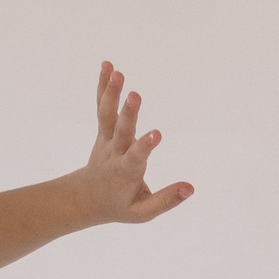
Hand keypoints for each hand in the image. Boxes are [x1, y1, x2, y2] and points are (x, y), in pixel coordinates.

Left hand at [77, 61, 191, 225]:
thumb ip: (166, 201)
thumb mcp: (143, 212)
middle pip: (121, 131)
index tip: (156, 135)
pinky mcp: (103, 130)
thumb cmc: (120, 205)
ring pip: (107, 115)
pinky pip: (102, 107)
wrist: (88, 198)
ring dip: (111, 93)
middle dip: (128, 114)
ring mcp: (107, 140)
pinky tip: (107, 66)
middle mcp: (115, 153)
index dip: (145, 147)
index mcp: (126, 173)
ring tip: (117, 71)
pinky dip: (103, 87)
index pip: (136, 158)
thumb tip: (190, 188)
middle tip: (135, 94)